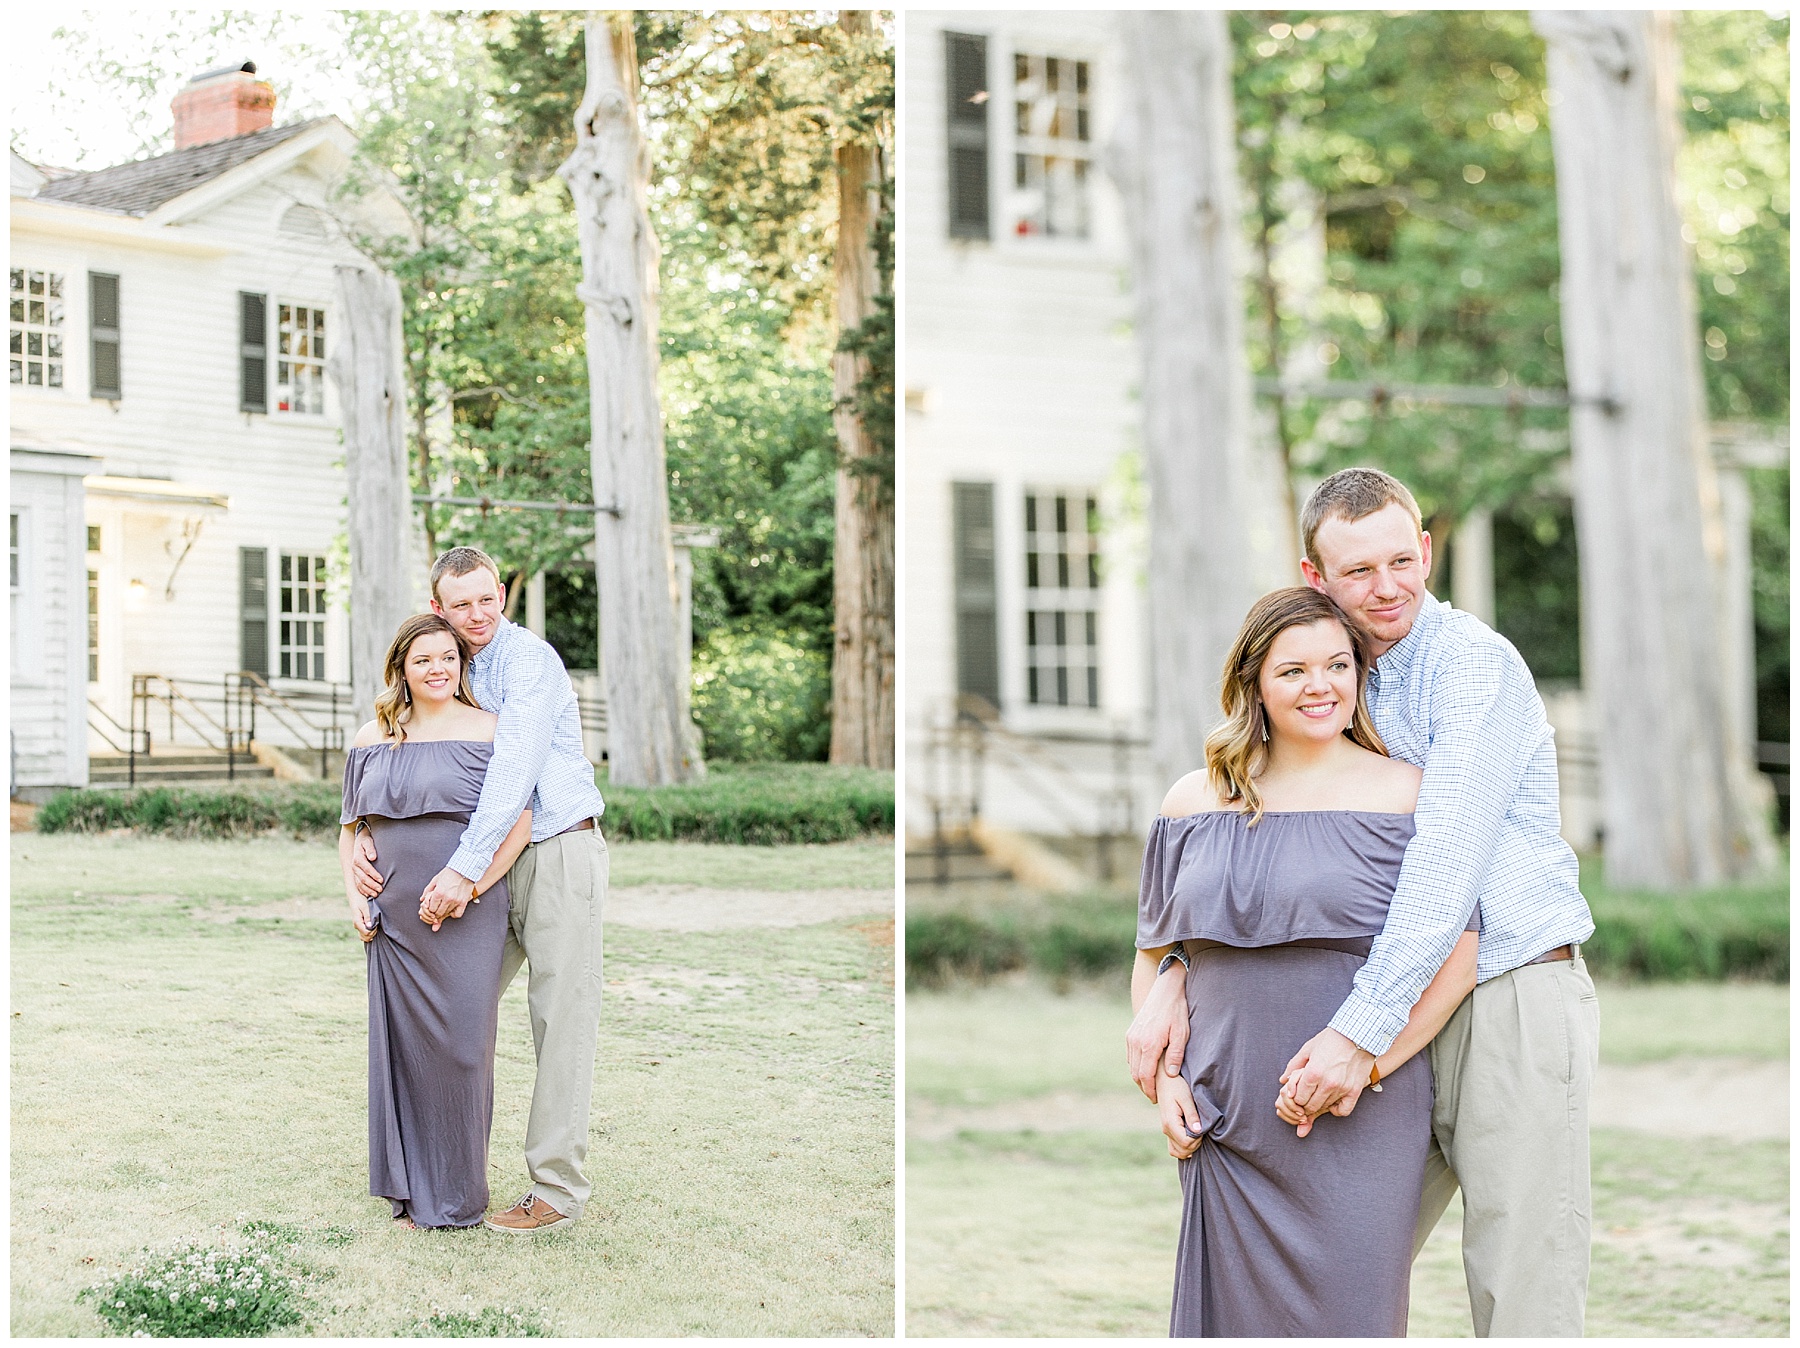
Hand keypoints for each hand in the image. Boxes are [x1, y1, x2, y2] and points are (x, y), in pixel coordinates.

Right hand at [348, 896, 376, 943]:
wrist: (354, 897)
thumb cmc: (360, 900)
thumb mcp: (365, 907)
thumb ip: (368, 916)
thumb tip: (370, 926)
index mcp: (357, 921)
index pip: (366, 932)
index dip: (373, 930)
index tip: (376, 924)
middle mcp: (356, 925)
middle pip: (366, 936)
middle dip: (373, 932)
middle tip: (377, 924)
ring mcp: (357, 926)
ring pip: (364, 937)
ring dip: (371, 934)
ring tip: (375, 926)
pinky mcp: (359, 926)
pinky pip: (363, 935)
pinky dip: (368, 934)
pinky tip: (373, 930)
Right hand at [351, 830, 383, 898]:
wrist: (359, 841)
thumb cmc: (366, 841)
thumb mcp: (368, 842)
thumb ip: (371, 849)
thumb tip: (373, 857)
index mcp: (357, 858)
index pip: (366, 869)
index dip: (374, 875)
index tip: (382, 880)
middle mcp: (354, 866)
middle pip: (363, 878)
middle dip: (372, 885)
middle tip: (381, 889)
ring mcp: (354, 871)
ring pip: (359, 883)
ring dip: (368, 890)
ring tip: (376, 894)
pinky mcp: (355, 874)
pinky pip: (357, 884)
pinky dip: (363, 890)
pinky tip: (369, 895)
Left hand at [418, 868, 475, 931]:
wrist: (464, 869)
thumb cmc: (450, 873)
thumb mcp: (436, 880)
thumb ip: (427, 891)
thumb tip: (422, 899)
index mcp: (438, 893)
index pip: (431, 909)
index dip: (430, 908)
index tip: (432, 906)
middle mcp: (447, 898)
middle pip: (438, 913)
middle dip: (436, 911)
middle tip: (437, 907)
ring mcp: (456, 901)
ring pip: (447, 913)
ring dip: (444, 912)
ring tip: (444, 906)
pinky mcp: (463, 901)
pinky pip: (457, 914)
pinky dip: (454, 914)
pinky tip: (452, 909)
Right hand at [1127, 964, 1188, 1100]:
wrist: (1165, 990)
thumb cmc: (1177, 1012)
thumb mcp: (1182, 1034)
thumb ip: (1176, 1055)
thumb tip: (1171, 1075)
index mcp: (1149, 1044)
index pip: (1145, 1075)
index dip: (1150, 1090)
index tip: (1156, 1099)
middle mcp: (1136, 1041)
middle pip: (1135, 1073)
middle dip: (1144, 1087)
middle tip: (1154, 1097)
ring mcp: (1131, 1037)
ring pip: (1131, 1065)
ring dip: (1139, 1077)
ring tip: (1151, 1086)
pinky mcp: (1130, 1033)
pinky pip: (1130, 1055)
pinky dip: (1136, 1066)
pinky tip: (1146, 1070)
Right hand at [1156, 1064, 1204, 1159]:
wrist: (1164, 1079)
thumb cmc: (1176, 1086)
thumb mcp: (1186, 1097)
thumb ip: (1192, 1115)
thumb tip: (1197, 1131)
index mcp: (1170, 1122)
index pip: (1186, 1143)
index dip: (1198, 1138)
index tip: (1202, 1126)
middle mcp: (1166, 1129)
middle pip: (1183, 1150)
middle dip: (1196, 1143)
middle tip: (1202, 1128)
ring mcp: (1166, 1131)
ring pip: (1178, 1152)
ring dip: (1190, 1147)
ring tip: (1197, 1133)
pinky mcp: (1168, 1130)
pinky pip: (1174, 1148)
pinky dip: (1184, 1148)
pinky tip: (1192, 1140)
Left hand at [1279, 1028, 1374, 1129]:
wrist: (1357, 1034)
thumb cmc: (1332, 1039)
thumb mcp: (1308, 1049)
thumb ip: (1293, 1066)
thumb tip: (1282, 1079)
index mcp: (1313, 1072)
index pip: (1298, 1098)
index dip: (1296, 1097)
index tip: (1298, 1092)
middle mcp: (1327, 1083)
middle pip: (1310, 1106)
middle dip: (1305, 1102)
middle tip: (1307, 1095)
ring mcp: (1342, 1088)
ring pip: (1325, 1108)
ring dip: (1320, 1104)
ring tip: (1319, 1093)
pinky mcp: (1355, 1090)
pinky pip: (1344, 1111)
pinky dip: (1337, 1109)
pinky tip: (1333, 1101)